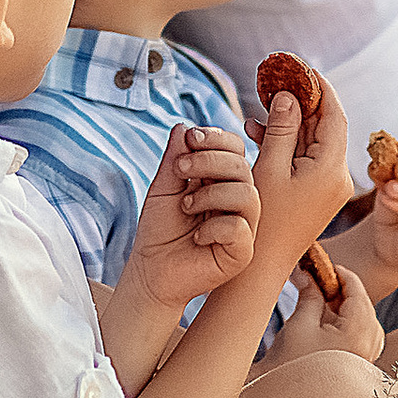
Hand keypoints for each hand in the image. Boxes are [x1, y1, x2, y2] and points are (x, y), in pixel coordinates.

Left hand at [124, 124, 260, 309]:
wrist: (151, 271)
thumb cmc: (160, 229)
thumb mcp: (164, 187)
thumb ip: (175, 159)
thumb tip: (183, 126)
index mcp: (224, 180)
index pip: (236, 148)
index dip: (217, 138)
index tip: (190, 139)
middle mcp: (240, 200)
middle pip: (242, 166)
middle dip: (209, 161)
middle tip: (179, 171)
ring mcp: (245, 226)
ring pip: (246, 194)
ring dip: (210, 194)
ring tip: (186, 206)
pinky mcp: (242, 252)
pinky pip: (239, 227)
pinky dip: (213, 227)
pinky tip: (197, 236)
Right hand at [249, 71, 353, 275]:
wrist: (261, 267)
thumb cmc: (263, 221)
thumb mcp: (269, 168)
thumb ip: (282, 128)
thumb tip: (291, 95)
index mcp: (332, 170)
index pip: (335, 116)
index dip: (321, 88)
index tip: (304, 68)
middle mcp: (338, 177)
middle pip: (326, 127)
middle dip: (303, 101)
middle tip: (280, 79)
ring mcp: (329, 187)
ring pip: (313, 142)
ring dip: (291, 122)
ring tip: (262, 103)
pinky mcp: (317, 194)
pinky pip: (306, 159)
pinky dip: (287, 143)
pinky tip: (258, 130)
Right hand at [271, 265, 384, 364]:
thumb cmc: (291, 365)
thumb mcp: (300, 324)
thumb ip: (310, 295)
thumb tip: (306, 273)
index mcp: (359, 332)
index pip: (357, 290)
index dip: (340, 274)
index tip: (322, 265)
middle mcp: (370, 346)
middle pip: (364, 305)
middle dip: (343, 290)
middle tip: (319, 281)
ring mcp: (367, 358)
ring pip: (364, 320)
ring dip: (345, 308)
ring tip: (321, 304)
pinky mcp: (360, 367)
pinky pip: (362, 336)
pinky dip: (348, 325)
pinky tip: (327, 326)